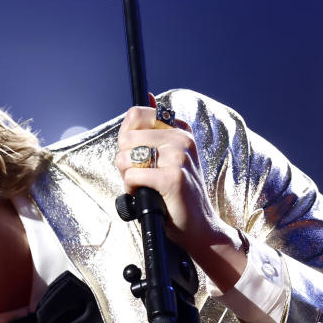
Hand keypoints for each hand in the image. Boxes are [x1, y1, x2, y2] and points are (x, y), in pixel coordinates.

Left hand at [115, 97, 246, 291]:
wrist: (199, 226)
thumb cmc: (178, 194)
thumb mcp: (170, 155)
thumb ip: (155, 128)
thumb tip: (148, 95)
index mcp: (179, 130)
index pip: (136, 115)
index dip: (126, 138)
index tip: (135, 155)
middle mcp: (181, 139)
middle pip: (126, 137)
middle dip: (124, 160)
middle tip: (140, 175)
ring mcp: (178, 157)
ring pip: (127, 157)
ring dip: (127, 176)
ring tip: (144, 186)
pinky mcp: (173, 178)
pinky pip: (133, 176)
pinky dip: (132, 188)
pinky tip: (145, 195)